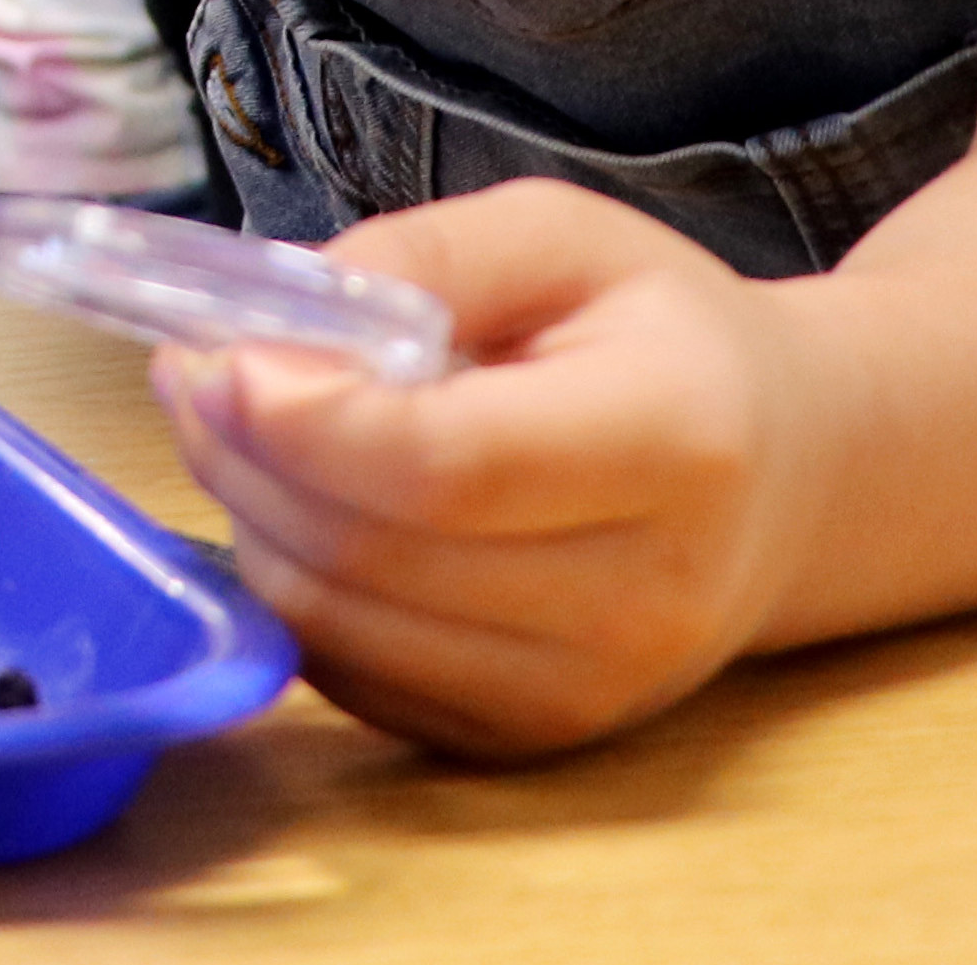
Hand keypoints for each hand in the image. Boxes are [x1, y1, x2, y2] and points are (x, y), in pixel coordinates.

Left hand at [148, 181, 833, 758]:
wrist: (782, 477)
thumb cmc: (660, 338)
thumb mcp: (559, 237)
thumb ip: (421, 256)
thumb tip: (274, 325)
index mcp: (674, 445)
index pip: (449, 467)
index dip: (307, 421)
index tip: (219, 358)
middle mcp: (646, 597)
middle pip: (376, 555)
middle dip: (246, 460)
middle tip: (194, 375)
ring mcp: (592, 692)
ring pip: (345, 628)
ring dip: (249, 522)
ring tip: (230, 431)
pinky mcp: (534, 740)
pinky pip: (356, 680)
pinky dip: (293, 591)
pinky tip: (292, 507)